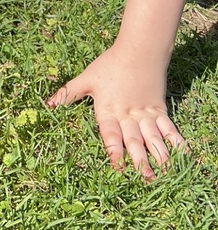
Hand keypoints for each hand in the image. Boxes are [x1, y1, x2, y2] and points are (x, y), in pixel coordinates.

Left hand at [46, 44, 186, 180]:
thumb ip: (68, 94)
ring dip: (158, 157)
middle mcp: (128, 115)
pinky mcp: (159, 109)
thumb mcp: (86, 79)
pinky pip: (168, 128)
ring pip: (152, 139)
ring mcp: (145, 113)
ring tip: (162, 174)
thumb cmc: (110, 64)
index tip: (117, 170)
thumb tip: (46, 105)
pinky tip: (182, 154)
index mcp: (108, 110)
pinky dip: (175, 141)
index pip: (110, 135)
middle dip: (139, 162)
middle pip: (134, 142)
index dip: (114, 153)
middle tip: (144, 180)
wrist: (140, 50)